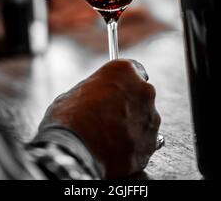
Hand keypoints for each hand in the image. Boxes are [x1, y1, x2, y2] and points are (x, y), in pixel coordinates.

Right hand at [38, 60, 160, 178]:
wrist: (73, 150)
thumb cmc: (70, 117)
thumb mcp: (78, 90)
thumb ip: (97, 90)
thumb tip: (96, 98)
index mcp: (125, 71)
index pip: (135, 71)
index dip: (125, 83)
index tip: (120, 90)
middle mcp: (143, 90)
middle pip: (142, 96)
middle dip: (130, 105)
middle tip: (110, 116)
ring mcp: (150, 118)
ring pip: (146, 121)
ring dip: (133, 127)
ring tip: (110, 137)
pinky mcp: (150, 144)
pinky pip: (146, 143)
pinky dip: (135, 147)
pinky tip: (118, 150)